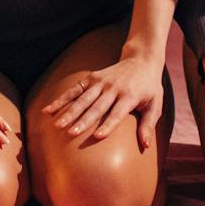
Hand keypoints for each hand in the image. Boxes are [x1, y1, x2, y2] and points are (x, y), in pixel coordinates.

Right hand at [43, 53, 162, 150]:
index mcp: (129, 96)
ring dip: (69, 111)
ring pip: (82, 99)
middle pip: (96, 107)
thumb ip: (149, 125)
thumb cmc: (149, 87)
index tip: (97, 137)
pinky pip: (74, 90)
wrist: (141, 59)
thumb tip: (145, 145)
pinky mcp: (92, 77)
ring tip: (58, 124)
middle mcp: (113, 88)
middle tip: (70, 133)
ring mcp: (101, 81)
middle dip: (83, 121)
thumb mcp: (156, 105)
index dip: (108, 126)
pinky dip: (61, 99)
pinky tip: (48, 109)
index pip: (117, 114)